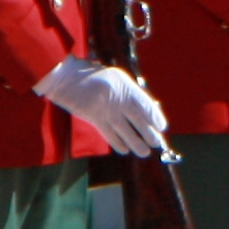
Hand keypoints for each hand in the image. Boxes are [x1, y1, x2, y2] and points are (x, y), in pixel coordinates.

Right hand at [39, 56, 168, 155]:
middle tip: (157, 143)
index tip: (162, 126)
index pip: (145, 104)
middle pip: (138, 119)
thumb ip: (128, 92)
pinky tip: (125, 150)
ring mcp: (106, 108)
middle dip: (149, 133)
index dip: (155, 116)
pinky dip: (118, 143)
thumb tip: (146, 109)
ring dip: (136, 143)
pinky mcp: (94, 117)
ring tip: (144, 152)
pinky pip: (109, 134)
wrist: (67, 77)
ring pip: (125, 130)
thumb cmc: (92, 76)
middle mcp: (118, 97)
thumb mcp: (115, 78)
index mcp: (125, 85)